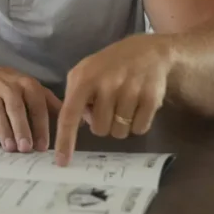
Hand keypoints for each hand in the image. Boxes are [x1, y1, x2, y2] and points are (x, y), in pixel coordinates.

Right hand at [0, 65, 62, 152]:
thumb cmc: (12, 84)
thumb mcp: (32, 87)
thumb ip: (51, 103)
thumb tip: (76, 120)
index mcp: (27, 85)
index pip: (36, 105)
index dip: (40, 126)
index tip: (43, 146)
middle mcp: (9, 87)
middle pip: (16, 109)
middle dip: (22, 128)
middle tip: (26, 148)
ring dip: (3, 130)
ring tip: (10, 148)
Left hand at [55, 35, 172, 164]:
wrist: (149, 51)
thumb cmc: (110, 65)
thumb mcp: (85, 72)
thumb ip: (75, 96)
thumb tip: (75, 125)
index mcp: (84, 79)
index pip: (69, 115)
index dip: (65, 140)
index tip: (61, 162)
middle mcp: (107, 85)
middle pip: (99, 130)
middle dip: (102, 123)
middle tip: (108, 107)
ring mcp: (131, 91)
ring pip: (120, 132)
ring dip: (120, 124)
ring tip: (123, 104)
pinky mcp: (151, 99)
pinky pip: (140, 129)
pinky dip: (137, 124)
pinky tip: (138, 105)